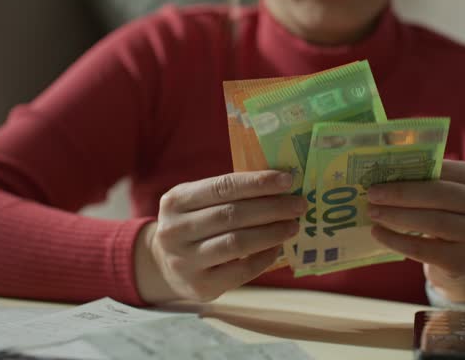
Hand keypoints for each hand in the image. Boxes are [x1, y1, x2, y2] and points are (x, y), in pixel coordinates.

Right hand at [135, 171, 304, 303]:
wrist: (165, 265)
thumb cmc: (194, 225)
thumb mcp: (198, 202)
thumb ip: (230, 193)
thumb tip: (281, 185)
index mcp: (176, 201)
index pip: (223, 186)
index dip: (258, 182)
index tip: (288, 180)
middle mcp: (175, 230)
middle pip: (232, 214)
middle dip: (272, 207)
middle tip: (299, 205)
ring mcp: (184, 261)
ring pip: (237, 243)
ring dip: (272, 232)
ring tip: (293, 225)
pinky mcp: (199, 285)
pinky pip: (241, 270)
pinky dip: (265, 257)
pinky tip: (278, 247)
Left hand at [368, 160, 464, 302]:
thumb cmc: (447, 216)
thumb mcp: (445, 195)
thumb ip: (425, 181)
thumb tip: (383, 172)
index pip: (444, 169)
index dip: (412, 170)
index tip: (380, 171)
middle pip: (440, 194)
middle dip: (401, 193)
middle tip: (372, 194)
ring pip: (434, 222)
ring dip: (397, 216)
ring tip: (373, 213)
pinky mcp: (464, 260)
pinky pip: (424, 249)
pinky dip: (397, 241)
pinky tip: (379, 234)